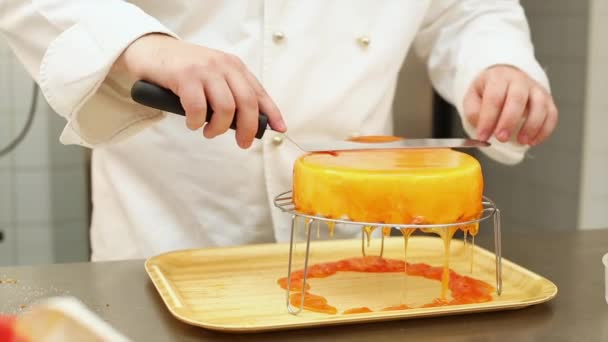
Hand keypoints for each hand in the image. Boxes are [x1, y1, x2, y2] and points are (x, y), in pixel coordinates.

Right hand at [116, 34, 285, 147]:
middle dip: (247, 128)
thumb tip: (248, 124)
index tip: (280, 129)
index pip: (259, 92)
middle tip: (243, 143)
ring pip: (225, 108)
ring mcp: (204, 70)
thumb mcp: (213, 77)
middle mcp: (223, 65)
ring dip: (218, 128)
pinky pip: (198, 108)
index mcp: (234, 67)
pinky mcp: (185, 76)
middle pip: (246, 102)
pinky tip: (192, 123)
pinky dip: (196, 121)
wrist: (151, 51)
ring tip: (209, 132)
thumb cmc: (184, 71)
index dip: (271, 112)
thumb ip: (230, 94)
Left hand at [463, 65, 557, 145]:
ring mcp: (535, 89)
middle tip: (501, 138)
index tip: (482, 136)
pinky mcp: (547, 100)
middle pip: (518, 98)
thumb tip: (482, 127)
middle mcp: (519, 80)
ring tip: (521, 141)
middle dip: (509, 121)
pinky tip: (533, 141)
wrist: (505, 79)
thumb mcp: (472, 97)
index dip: (488, 119)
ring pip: (540, 105)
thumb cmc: (488, 91)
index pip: (494, 97)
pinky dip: (545, 130)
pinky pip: (552, 114)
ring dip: (531, 126)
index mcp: (498, 78)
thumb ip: (474, 112)